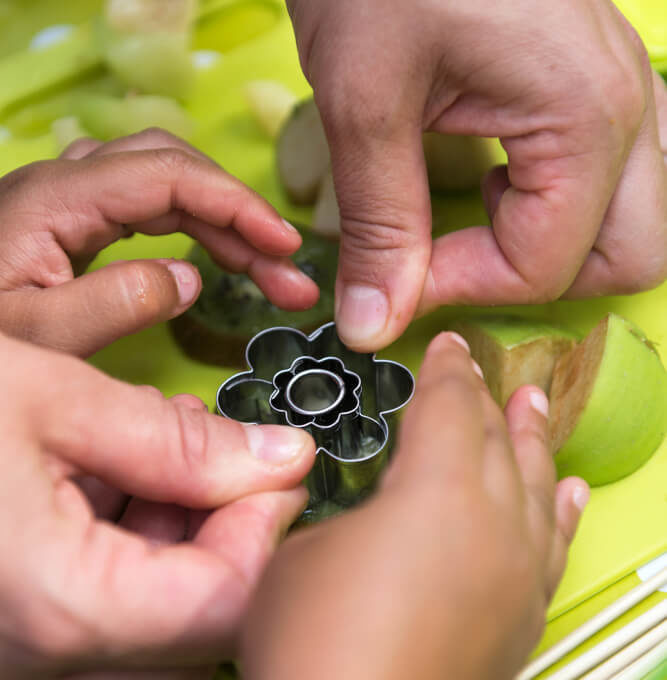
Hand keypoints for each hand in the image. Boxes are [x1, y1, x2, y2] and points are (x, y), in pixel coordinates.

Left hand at [0, 128, 317, 356]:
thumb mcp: (35, 335)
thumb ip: (110, 305)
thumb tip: (188, 279)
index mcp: (56, 200)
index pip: (169, 177)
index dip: (237, 205)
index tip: (284, 246)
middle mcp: (67, 185)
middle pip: (178, 173)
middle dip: (244, 219)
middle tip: (290, 275)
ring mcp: (72, 199)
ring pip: (171, 187)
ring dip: (229, 226)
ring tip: (272, 275)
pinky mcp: (76, 220)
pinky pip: (154, 206)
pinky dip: (199, 230)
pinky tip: (221, 258)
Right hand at [0, 331, 315, 677]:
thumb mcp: (48, 399)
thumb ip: (174, 440)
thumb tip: (280, 455)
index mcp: (61, 606)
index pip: (228, 599)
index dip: (271, 525)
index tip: (282, 459)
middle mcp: (46, 646)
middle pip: (198, 600)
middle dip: (228, 512)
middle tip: (231, 443)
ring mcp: (29, 634)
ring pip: (158, 589)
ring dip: (182, 508)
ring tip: (168, 432)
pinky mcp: (18, 607)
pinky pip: (107, 578)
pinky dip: (134, 516)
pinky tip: (122, 455)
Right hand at [241, 333, 588, 679]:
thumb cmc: (318, 645)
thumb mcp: (302, 550)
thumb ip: (345, 514)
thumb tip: (367, 512)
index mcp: (437, 491)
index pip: (450, 406)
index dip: (445, 370)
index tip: (448, 347)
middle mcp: (493, 524)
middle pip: (496, 437)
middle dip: (485, 397)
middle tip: (482, 369)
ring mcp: (516, 571)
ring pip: (535, 482)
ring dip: (532, 438)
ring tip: (535, 407)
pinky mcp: (521, 615)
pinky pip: (554, 545)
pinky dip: (562, 510)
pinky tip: (570, 491)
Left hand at [287, 0, 666, 350]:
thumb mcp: (367, 104)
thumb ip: (381, 228)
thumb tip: (372, 327)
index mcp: (587, 117)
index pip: (545, 267)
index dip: (463, 291)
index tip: (395, 283)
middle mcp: (628, 108)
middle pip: (625, 257)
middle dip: (531, 280)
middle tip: (446, 261)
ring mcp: (618, 92)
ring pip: (627, 223)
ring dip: (551, 248)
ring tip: (469, 222)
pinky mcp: (588, 84)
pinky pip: (604, 178)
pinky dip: (551, 207)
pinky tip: (492, 183)